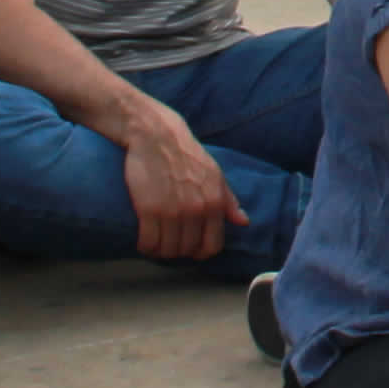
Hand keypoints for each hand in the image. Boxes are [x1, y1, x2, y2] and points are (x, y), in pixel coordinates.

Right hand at [115, 98, 235, 259]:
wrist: (157, 135)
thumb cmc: (186, 154)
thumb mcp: (215, 174)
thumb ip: (229, 200)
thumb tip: (243, 222)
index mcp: (215, 202)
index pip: (212, 245)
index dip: (200, 252)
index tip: (190, 249)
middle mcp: (197, 209)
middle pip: (187, 250)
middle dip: (178, 252)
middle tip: (169, 244)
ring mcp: (173, 211)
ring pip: (168, 249)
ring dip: (160, 252)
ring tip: (155, 244)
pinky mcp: (149, 209)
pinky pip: (149, 242)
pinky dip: (146, 247)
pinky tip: (144, 242)